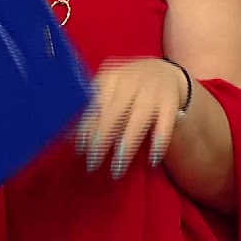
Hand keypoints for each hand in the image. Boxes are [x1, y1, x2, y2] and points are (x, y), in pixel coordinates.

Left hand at [75, 58, 189, 178]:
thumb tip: (70, 136)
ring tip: (118, 168)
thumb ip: (94, 107)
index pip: (95, 101)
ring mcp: (153, 91)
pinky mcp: (170, 102)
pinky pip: (165, 125)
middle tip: (93, 162)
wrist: (166, 72)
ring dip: (127, 146)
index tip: (80, 147)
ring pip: (139, 120)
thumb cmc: (129, 86)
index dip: (87, 125)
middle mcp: (132, 80)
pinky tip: (152, 159)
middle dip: (103, 138)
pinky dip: (159, 142)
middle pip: (115, 112)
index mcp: (112, 75)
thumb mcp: (111, 87)